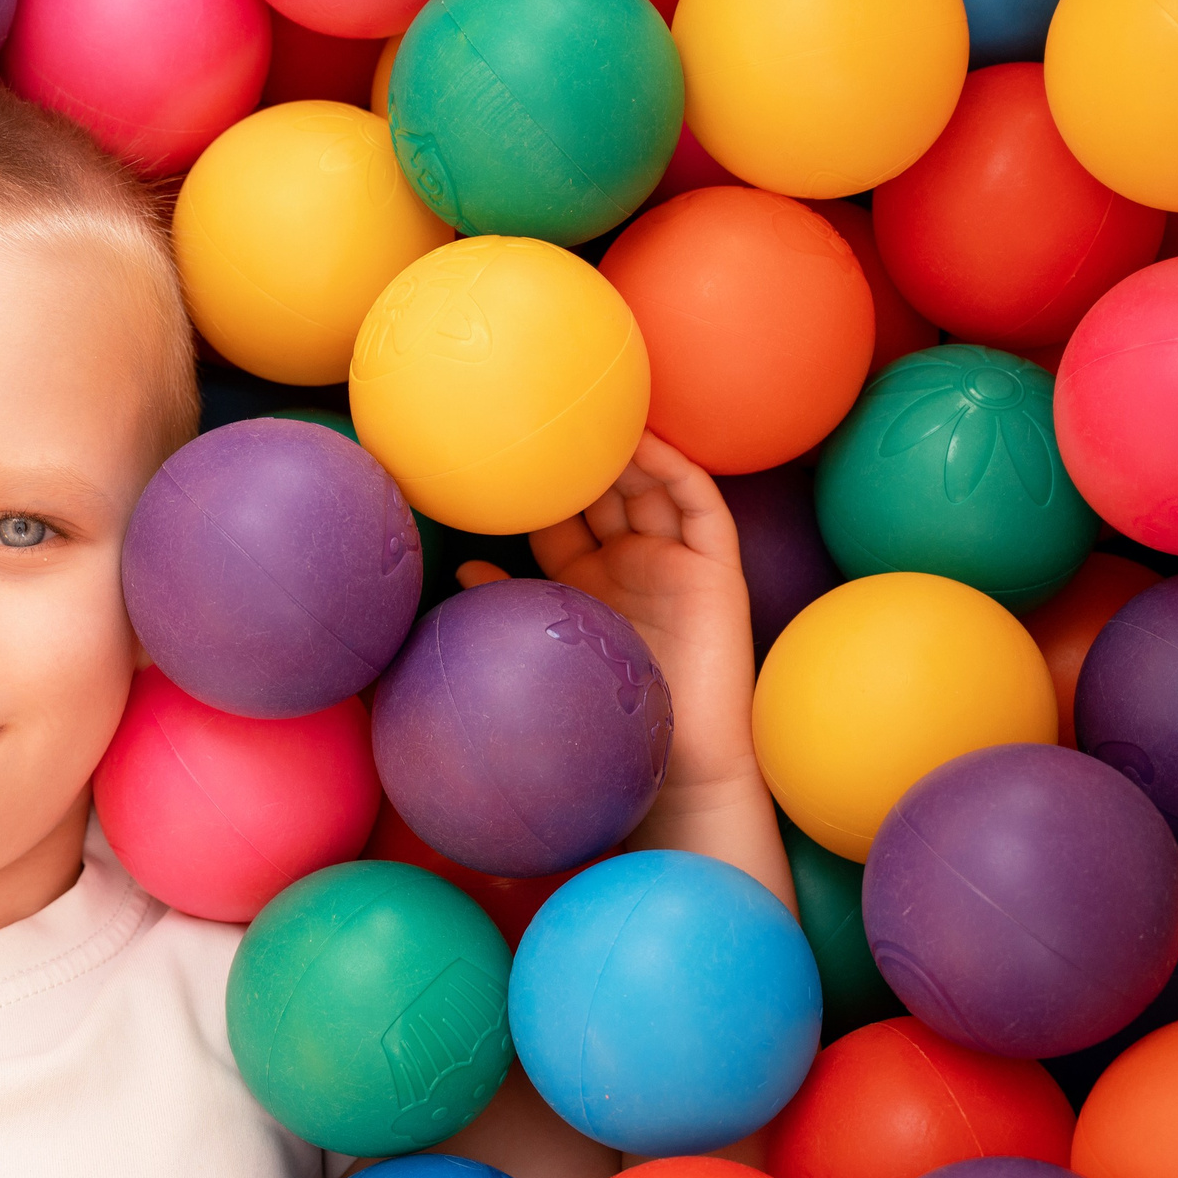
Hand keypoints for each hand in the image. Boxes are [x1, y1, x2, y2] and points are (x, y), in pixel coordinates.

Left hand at [529, 433, 793, 907]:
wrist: (673, 767)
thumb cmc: (605, 719)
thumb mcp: (549, 650)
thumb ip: (512, 608)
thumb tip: (462, 571)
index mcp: (586, 582)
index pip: (561, 516)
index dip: (537, 485)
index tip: (500, 447)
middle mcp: (631, 564)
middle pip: (606, 491)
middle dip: (580, 454)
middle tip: (546, 412)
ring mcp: (674, 562)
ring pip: (652, 486)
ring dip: (626, 448)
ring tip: (593, 410)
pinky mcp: (715, 569)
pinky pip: (701, 506)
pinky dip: (676, 469)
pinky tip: (645, 443)